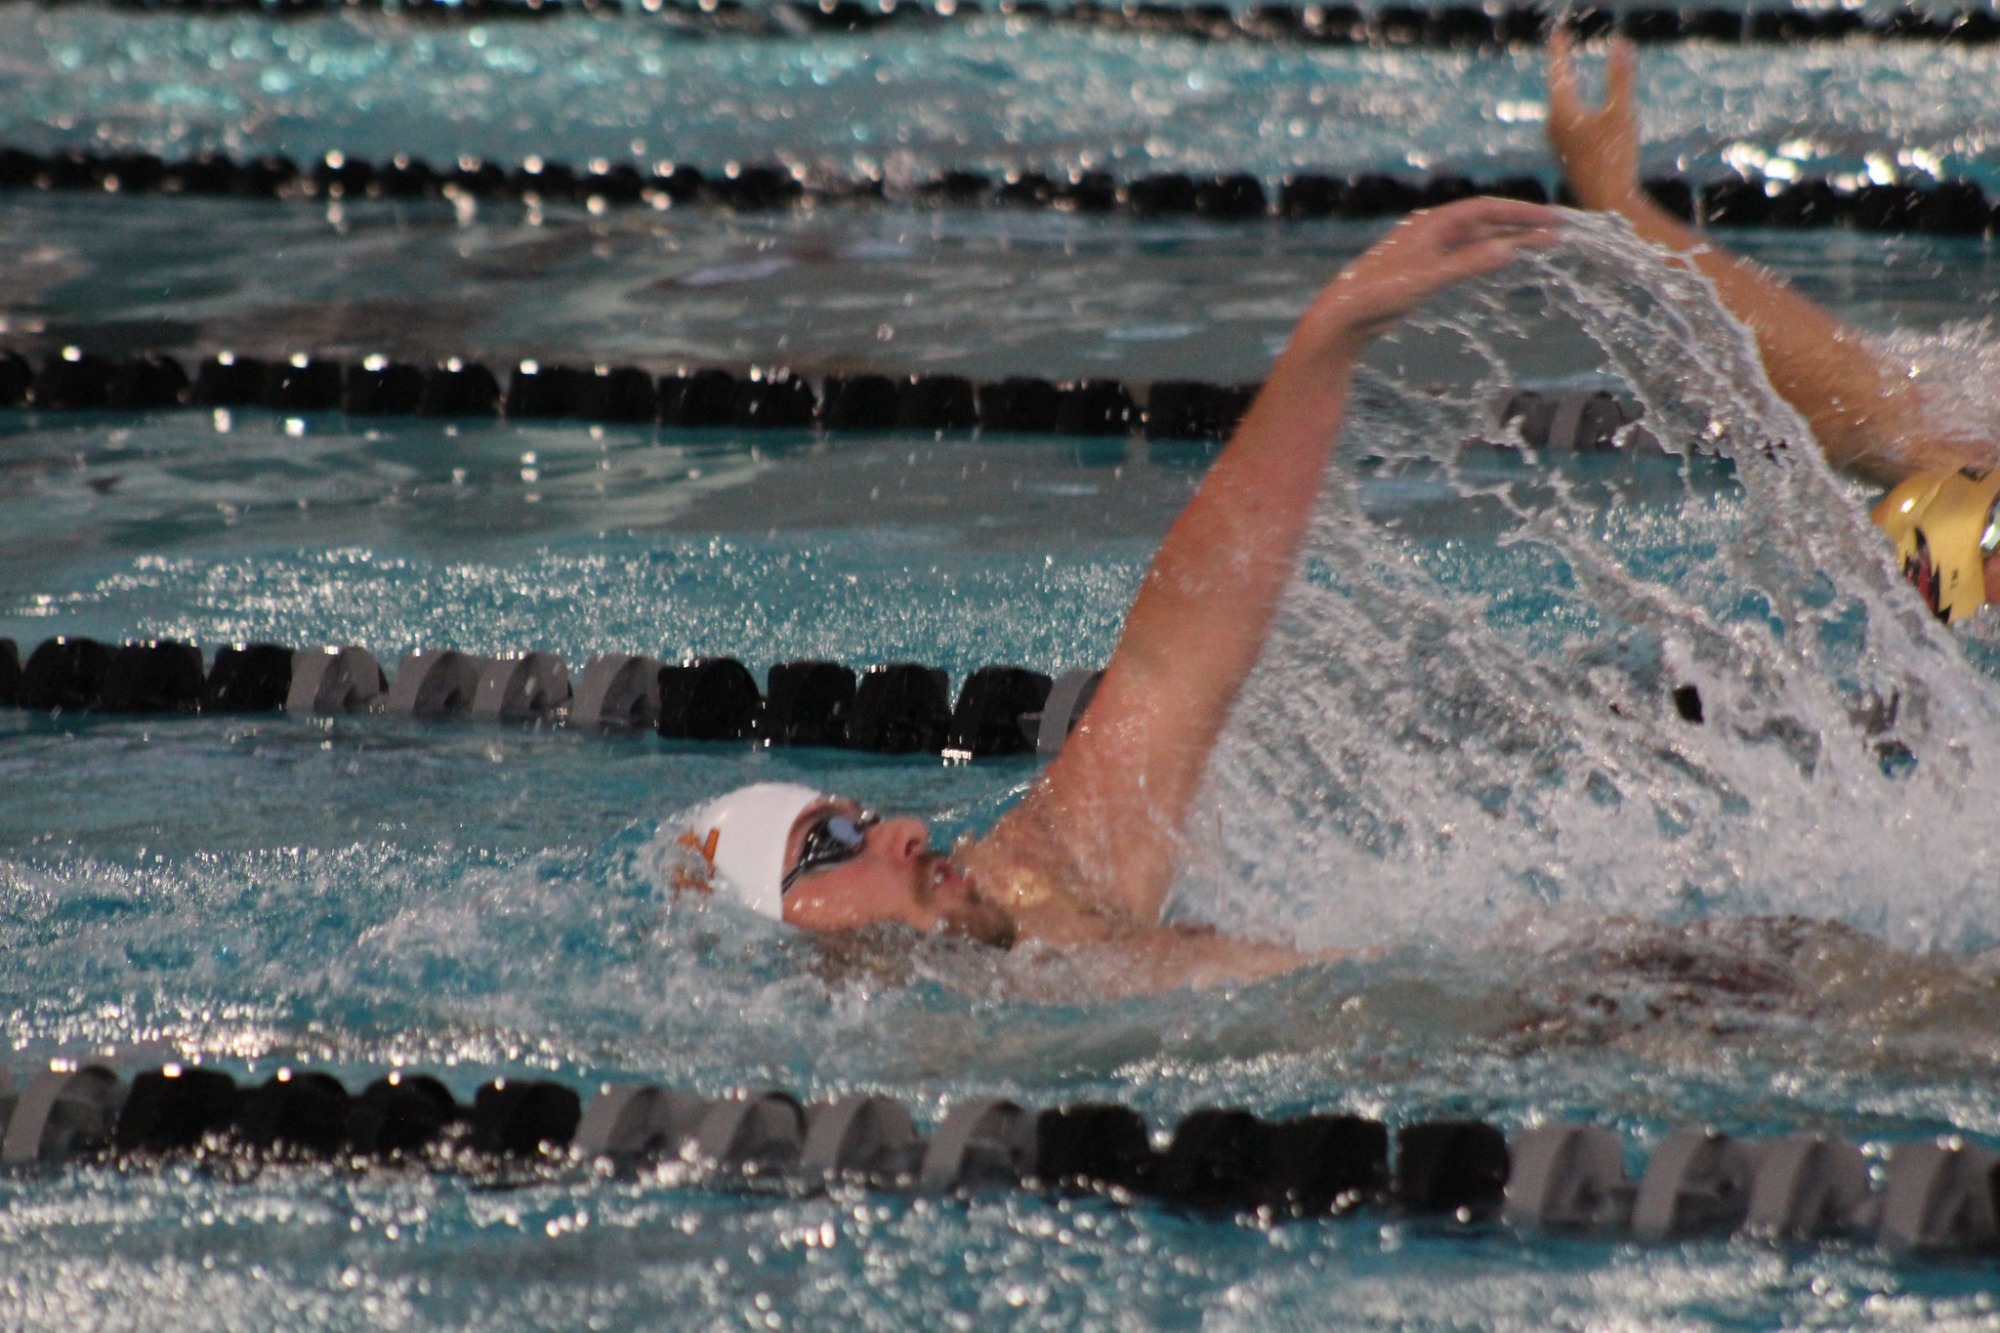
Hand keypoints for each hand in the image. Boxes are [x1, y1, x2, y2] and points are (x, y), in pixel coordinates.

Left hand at [1294, 197, 1560, 357]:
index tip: (1552, 218)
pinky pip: (1466, 256)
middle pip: (1486, 222)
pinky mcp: (1424, 270)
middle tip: (1558, 230)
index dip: (1521, 212)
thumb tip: (1508, 249)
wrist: (1345, 315)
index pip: (1486, 209)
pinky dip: (1488, 254)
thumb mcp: (1428, 278)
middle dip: (1522, 224)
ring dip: (1509, 240)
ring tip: (1543, 244)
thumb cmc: (1380, 292)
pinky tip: (1502, 258)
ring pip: (1478, 240)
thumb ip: (1468, 264)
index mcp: (1432, 224)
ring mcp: (1428, 250)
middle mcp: (1432, 231)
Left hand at [1547, 30, 1643, 213]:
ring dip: (1566, 86)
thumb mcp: (1622, 114)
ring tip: (1567, 72)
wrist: (1607, 205)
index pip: (1560, 71)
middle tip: (1561, 45)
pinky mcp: (1568, 155)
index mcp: (1562, 111)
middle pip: (1557, 87)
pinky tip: (1576, 110)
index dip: (1561, 49)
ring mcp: (1559, 143)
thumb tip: (1621, 43)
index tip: (1559, 31)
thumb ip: (1620, 79)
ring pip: (1560, 106)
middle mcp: (1554, 126)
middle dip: (1561, 65)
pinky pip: (1567, 120)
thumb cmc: (1614, 160)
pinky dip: (1573, 105)